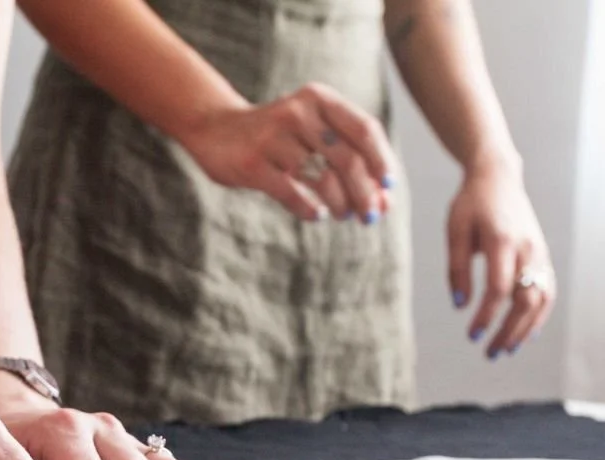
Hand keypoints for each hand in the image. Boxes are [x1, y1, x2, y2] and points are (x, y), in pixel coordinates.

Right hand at [178, 83, 398, 224]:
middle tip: (369, 215)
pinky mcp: (252, 165)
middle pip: (347, 158)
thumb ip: (348, 158)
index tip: (388, 188)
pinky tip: (317, 215)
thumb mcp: (312, 133)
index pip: (364, 130)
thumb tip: (385, 202)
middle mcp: (298, 112)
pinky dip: (310, 210)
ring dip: (340, 203)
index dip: (381, 162)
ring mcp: (272, 138)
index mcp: (319, 98)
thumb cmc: (278, 136)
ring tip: (343, 214)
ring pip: (322, 178)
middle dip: (364, 192)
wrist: (216, 129)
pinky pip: (292, 193)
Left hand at [448, 160, 554, 357]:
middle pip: (525, 300)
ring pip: (541, 299)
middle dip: (508, 331)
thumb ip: (457, 268)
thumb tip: (460, 305)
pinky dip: (538, 315)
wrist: (499, 177)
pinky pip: (547, 290)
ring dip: (525, 329)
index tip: (471, 335)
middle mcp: (527, 249)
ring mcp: (539, 252)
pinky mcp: (543, 255)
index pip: (499, 289)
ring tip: (506, 350)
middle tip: (489, 353)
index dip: (486, 316)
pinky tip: (524, 333)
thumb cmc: (471, 204)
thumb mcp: (455, 231)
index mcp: (503, 241)